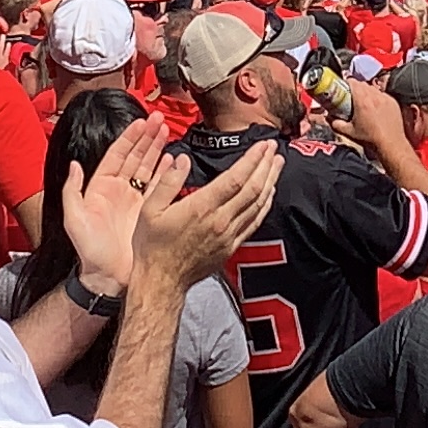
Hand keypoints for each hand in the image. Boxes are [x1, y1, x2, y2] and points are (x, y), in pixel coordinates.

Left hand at [60, 119, 163, 293]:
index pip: (117, 155)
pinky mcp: (150, 212)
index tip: (140, 122)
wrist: (108, 277)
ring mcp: (136, 200)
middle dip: (147, 137)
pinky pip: (160, 187)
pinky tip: (173, 159)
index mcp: (101, 188)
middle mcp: (120, 191)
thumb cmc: (89, 251)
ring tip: (167, 132)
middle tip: (158, 120)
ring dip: (158, 149)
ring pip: (149, 167)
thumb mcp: (74, 219)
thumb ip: (72, 190)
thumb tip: (75, 165)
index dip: (129, 138)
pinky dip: (167, 172)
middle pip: (136, 157)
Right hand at [136, 140, 279, 289]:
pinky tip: (269, 193)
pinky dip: (265, 205)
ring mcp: (229, 235)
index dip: (253, 160)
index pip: (235, 179)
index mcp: (201, 208)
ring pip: (258, 204)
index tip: (263, 146)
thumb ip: (167, 181)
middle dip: (266, 165)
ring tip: (277, 164)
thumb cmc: (152, 246)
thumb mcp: (149, 209)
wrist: (161, 281)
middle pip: (253, 189)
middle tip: (274, 148)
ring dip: (270, 182)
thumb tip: (181, 159)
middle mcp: (220, 221)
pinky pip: (254, 222)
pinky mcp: (231, 247)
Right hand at [336, 77, 406, 152]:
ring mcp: (385, 98)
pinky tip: (375, 110)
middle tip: (351, 99)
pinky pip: (382, 95)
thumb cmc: (371, 139)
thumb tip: (329, 118)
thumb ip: (336, 124)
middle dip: (356, 89)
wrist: (391, 144)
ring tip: (364, 104)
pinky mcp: (393, 102)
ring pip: (373, 88)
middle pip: (362, 84)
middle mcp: (375, 96)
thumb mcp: (349, 133)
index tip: (343, 89)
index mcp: (362, 101)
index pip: (352, 82)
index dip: (346, 84)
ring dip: (367, 93)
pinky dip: (377, 99)